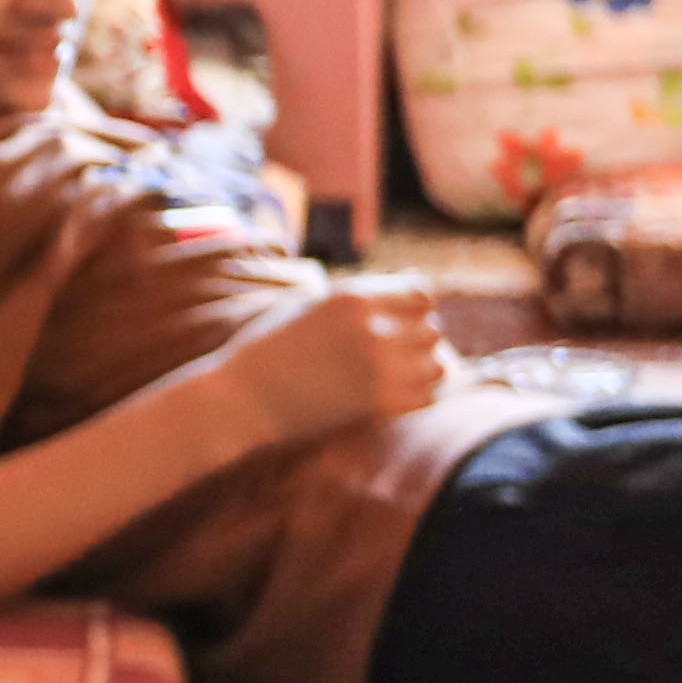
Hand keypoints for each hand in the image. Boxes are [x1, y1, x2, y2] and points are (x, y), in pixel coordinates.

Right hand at [226, 275, 445, 447]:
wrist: (243, 398)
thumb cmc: (273, 347)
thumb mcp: (311, 304)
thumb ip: (360, 294)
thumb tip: (414, 280)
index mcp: (353, 297)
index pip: (421, 294)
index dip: (412, 309)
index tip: (395, 322)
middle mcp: (373, 328)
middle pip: (432, 329)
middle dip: (414, 340)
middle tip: (386, 353)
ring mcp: (380, 366)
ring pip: (438, 363)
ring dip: (421, 368)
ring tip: (392, 373)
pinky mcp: (382, 402)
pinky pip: (429, 394)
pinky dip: (418, 394)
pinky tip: (391, 392)